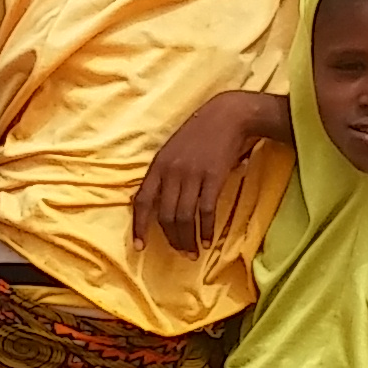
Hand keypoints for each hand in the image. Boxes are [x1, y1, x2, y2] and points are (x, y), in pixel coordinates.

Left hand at [132, 91, 278, 254]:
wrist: (228, 115)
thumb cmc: (199, 133)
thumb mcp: (172, 151)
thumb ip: (163, 174)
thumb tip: (152, 202)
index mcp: (158, 166)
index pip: (142, 201)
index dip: (139, 227)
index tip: (140, 247)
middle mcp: (172, 172)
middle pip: (165, 215)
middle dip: (171, 238)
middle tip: (180, 252)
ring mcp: (192, 175)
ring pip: (184, 217)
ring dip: (187, 239)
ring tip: (192, 252)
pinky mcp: (213, 178)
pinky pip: (206, 211)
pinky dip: (205, 229)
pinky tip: (208, 240)